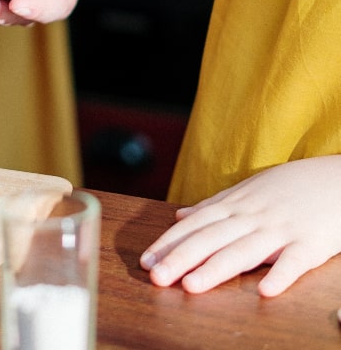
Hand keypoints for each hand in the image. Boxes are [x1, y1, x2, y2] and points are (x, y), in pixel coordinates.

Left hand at [140, 155, 340, 296]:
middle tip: (156, 278)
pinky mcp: (313, 243)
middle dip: (181, 258)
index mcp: (236, 205)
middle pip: (211, 239)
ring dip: (217, 269)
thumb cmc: (290, 187)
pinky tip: (265, 291)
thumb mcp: (248, 190)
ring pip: (244, 251)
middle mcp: (253, 216)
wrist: (338, 177)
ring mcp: (282, 229)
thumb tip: (180, 215)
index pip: (195, 225)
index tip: (146, 260)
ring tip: (191, 286)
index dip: (169, 242)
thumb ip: (213, 205)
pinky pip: (296, 261)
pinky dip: (281, 274)